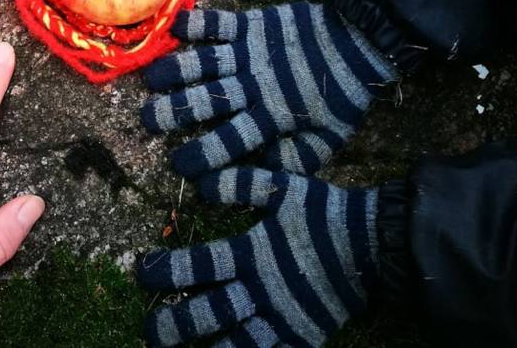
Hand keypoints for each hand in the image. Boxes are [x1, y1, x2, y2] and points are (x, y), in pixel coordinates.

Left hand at [138, 167, 377, 346]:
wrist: (374, 245)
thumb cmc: (324, 213)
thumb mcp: (283, 188)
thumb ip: (241, 185)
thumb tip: (201, 185)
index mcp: (254, 253)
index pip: (201, 264)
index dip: (168, 270)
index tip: (142, 271)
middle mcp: (262, 290)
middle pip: (210, 313)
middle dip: (176, 324)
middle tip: (150, 331)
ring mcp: (282, 318)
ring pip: (235, 345)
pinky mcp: (301, 338)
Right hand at [141, 2, 397, 176]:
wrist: (361, 40)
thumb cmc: (342, 95)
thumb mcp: (327, 139)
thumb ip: (295, 159)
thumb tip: (260, 173)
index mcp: (271, 117)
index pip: (230, 140)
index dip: (203, 154)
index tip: (180, 166)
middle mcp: (254, 85)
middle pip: (206, 101)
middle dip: (173, 112)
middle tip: (148, 119)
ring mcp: (251, 52)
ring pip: (204, 63)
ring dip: (175, 71)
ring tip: (150, 80)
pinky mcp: (254, 24)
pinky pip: (220, 22)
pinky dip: (198, 23)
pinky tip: (176, 26)